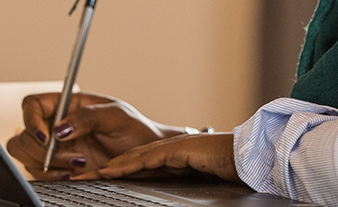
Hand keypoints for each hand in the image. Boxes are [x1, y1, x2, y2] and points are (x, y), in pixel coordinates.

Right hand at [5, 92, 186, 179]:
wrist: (144, 157)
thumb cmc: (134, 130)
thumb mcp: (115, 116)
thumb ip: (87, 117)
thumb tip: (60, 128)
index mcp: (67, 104)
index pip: (33, 105)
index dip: (31, 120)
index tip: (47, 137)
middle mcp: (57, 125)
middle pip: (23, 133)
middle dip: (41, 149)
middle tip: (70, 156)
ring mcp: (55, 147)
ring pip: (26, 155)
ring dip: (47, 164)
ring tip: (78, 165)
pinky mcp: (57, 167)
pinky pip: (38, 173)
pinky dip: (51, 176)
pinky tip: (74, 174)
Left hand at [98, 132, 241, 183]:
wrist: (249, 159)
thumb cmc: (232, 169)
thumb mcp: (202, 179)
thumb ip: (187, 180)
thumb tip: (181, 190)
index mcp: (178, 157)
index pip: (144, 163)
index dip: (123, 169)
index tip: (104, 177)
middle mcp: (173, 149)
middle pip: (135, 158)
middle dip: (111, 167)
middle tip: (88, 174)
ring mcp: (174, 147)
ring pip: (136, 157)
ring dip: (113, 166)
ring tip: (92, 173)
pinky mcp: (178, 150)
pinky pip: (148, 159)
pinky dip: (128, 165)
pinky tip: (113, 171)